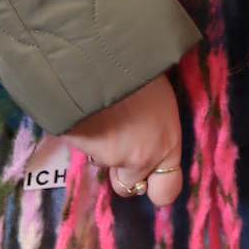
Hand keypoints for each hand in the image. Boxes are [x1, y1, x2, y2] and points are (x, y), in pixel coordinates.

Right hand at [62, 74, 182, 207]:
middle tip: (117, 147)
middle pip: (128, 187)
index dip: (157, 187)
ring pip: (102, 164)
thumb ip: (155, 123)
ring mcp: (111, 158)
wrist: (103, 58)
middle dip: (122, 174)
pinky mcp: (82, 151)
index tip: (150, 177)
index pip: (168, 190)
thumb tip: (147, 126)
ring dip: (99, 148)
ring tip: (99, 114)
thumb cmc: (139, 65)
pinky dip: (80, 133)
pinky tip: (83, 109)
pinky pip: (81, 146)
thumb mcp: (159, 94)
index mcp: (168, 142)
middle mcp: (142, 157)